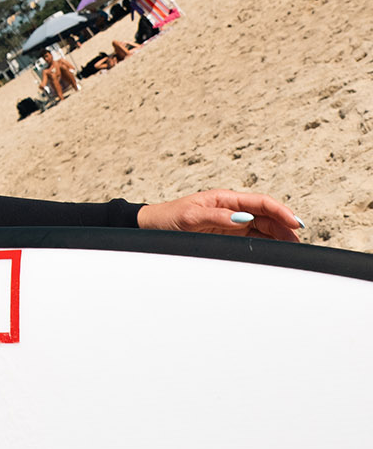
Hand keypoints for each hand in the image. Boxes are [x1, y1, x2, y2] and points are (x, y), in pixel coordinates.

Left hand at [136, 188, 300, 241]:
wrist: (151, 227)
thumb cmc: (168, 218)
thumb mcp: (191, 217)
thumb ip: (218, 217)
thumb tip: (244, 218)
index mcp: (225, 198)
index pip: (260, 202)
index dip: (281, 211)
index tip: (295, 223)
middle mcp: (231, 208)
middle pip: (266, 215)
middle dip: (284, 226)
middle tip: (297, 242)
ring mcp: (230, 221)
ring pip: (262, 227)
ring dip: (278, 236)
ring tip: (291, 248)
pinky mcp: (226, 233)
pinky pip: (251, 237)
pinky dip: (265, 243)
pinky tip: (273, 250)